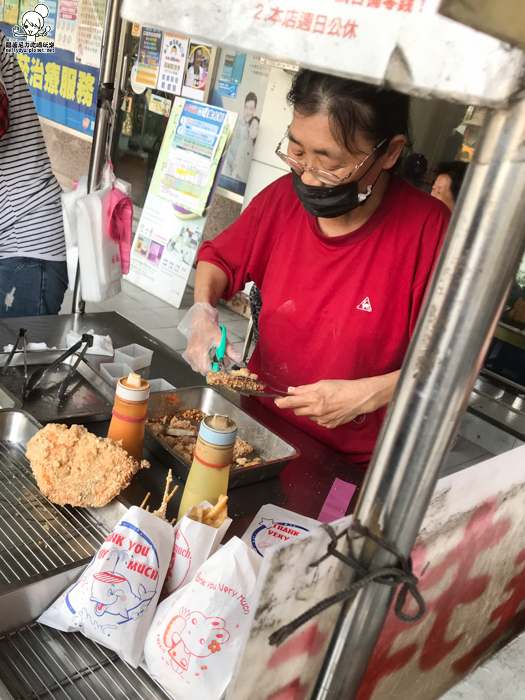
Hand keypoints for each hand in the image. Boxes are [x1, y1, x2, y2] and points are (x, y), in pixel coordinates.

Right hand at [178, 302, 240, 374]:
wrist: (200, 318)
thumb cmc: (209, 327)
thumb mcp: (222, 339)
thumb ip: (231, 351)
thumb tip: (238, 359)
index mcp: (200, 351)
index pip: (207, 370)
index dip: (217, 370)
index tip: (224, 365)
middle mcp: (192, 354)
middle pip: (203, 371)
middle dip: (214, 368)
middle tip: (221, 360)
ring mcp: (189, 354)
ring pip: (199, 369)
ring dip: (208, 366)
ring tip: (214, 357)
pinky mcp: (189, 353)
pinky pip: (195, 364)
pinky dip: (203, 363)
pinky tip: (208, 356)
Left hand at [274, 375, 398, 428]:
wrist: (359, 398)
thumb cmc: (342, 388)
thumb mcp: (322, 384)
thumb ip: (305, 389)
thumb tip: (291, 390)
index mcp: (314, 399)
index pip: (291, 403)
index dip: (281, 403)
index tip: (277, 401)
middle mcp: (317, 412)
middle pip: (297, 411)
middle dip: (297, 405)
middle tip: (305, 398)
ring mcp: (323, 420)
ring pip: (308, 416)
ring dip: (309, 410)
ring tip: (322, 402)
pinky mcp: (329, 425)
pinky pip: (317, 421)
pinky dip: (318, 415)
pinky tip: (328, 409)